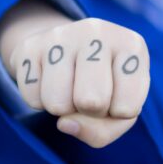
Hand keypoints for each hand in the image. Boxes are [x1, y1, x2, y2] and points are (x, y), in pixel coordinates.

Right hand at [8, 17, 150, 148]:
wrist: (67, 50)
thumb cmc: (105, 85)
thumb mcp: (119, 109)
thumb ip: (104, 131)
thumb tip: (64, 123)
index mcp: (132, 46)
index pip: (127, 109)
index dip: (118, 113)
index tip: (116, 94)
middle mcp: (98, 32)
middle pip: (92, 102)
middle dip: (89, 111)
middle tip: (90, 93)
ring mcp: (61, 35)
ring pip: (58, 104)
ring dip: (63, 109)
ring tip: (69, 87)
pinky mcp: (30, 46)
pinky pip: (32, 98)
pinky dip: (40, 101)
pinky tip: (49, 81)